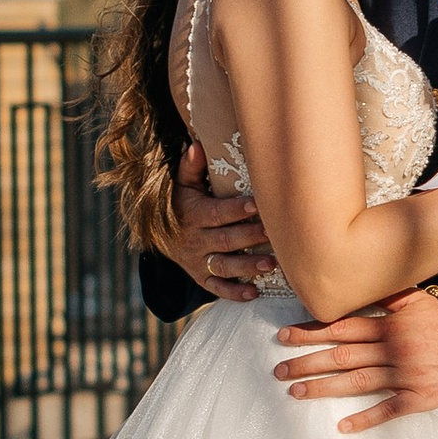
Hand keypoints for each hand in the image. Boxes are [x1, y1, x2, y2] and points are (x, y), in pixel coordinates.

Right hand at [170, 139, 276, 298]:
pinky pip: (216, 288)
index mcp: (194, 215)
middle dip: (249, 237)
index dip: (236, 210)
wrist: (163, 236)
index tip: (256, 205)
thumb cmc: (183, 204)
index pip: (216, 213)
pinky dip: (234, 293)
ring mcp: (198, 261)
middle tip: (274, 234)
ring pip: (223, 266)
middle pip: (225, 240)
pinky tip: (253, 293)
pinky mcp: (201, 278)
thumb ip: (190, 167)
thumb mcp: (182, 185)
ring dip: (247, 267)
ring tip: (271, 264)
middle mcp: (196, 240)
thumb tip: (197, 145)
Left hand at [275, 284, 437, 432]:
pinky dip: (365, 418)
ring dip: (323, 388)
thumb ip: (390, 297)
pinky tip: (343, 425)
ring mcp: (405, 374)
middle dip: (306, 362)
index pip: (342, 327)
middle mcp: (393, 349)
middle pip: (341, 356)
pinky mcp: (419, 397)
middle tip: (279, 370)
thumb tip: (362, 287)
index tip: (286, 336)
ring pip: (356, 382)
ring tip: (296, 392)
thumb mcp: (421, 300)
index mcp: (390, 325)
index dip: (311, 332)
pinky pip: (388, 409)